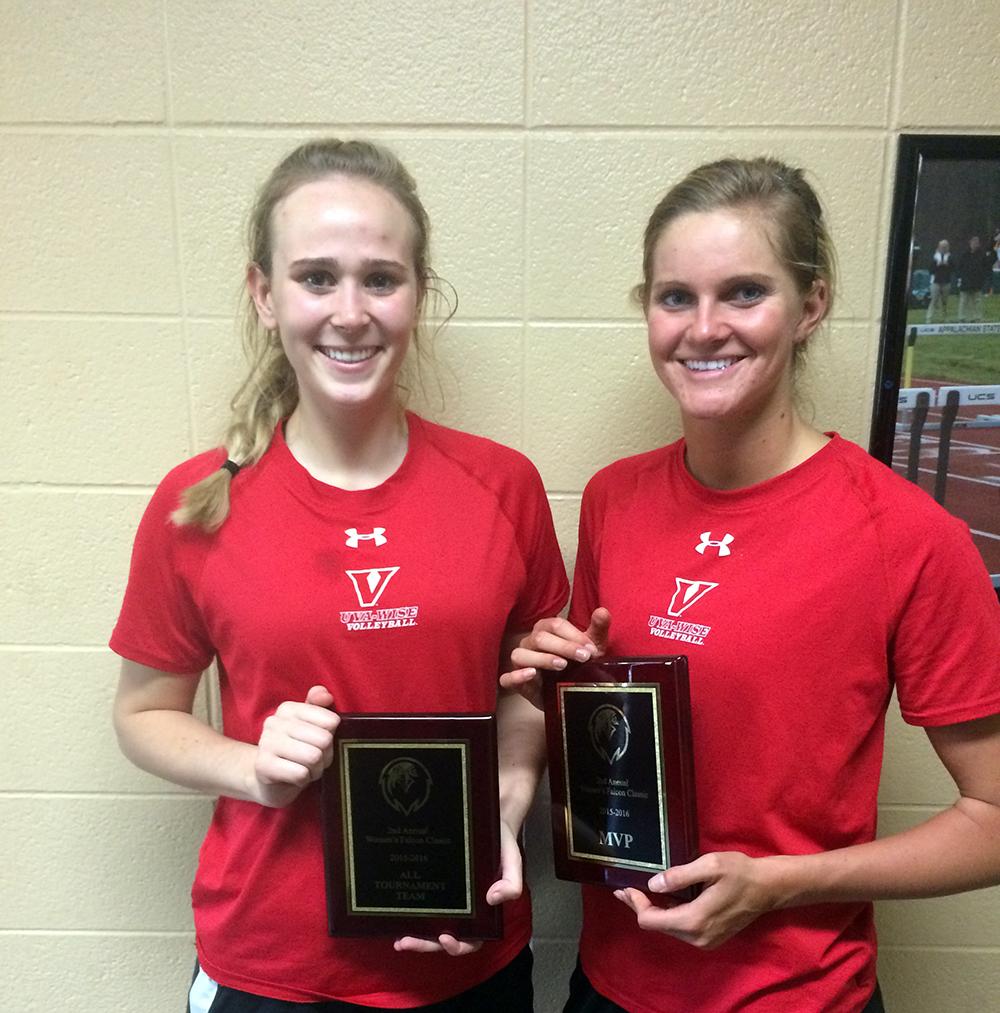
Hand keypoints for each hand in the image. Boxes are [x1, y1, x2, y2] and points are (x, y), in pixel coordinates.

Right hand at [250, 685, 338, 807]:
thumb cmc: (296, 750)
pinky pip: (301, 773)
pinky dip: (304, 780)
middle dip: (325, 756)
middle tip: (314, 760)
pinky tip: (294, 777)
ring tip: (305, 768)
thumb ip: (319, 707)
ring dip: (315, 769)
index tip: (319, 743)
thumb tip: (326, 696)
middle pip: (324, 740)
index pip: (330, 721)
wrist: (266, 780)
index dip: (332, 737)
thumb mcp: (310, 727)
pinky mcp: (263, 766)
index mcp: (288, 708)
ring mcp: (266, 743)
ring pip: (313, 757)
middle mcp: (274, 722)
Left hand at [393, 820, 522, 955]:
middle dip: (425, 945)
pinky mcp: (436, 887)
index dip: (458, 946)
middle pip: (444, 939)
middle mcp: (464, 912)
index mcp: (483, 913)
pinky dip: (412, 914)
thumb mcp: (512, 862)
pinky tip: (397, 913)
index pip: (472, 940)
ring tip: (399, 939)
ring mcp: (449, 901)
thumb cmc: (502, 846)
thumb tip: (493, 899)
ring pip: (431, 928)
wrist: (490, 822)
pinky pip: (425, 906)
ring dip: (416, 937)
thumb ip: (511, 882)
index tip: (445, 937)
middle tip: (407, 942)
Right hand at [499, 608, 611, 708]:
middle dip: (564, 647)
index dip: (573, 635)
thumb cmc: (578, 664)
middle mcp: (530, 642)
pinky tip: (531, 675)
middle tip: (583, 658)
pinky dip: (516, 676)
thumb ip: (598, 629)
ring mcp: (521, 662)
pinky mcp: (517, 683)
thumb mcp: (592, 648)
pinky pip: (507, 678)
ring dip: (542, 659)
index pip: (555, 625)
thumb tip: (603, 611)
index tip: (591, 649)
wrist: (570, 692)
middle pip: (540, 638)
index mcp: (546, 629)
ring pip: (521, 654)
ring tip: (562, 666)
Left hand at [614, 851, 779, 949]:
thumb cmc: (740, 872)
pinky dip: (668, 915)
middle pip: (657, 926)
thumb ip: (680, 875)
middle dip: (640, 907)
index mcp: (694, 920)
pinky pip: (681, 928)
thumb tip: (653, 884)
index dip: (635, 904)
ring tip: (639, 892)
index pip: (651, 920)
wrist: (769, 888)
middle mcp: (698, 937)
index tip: (624, 888)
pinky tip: (663, 899)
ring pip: (669, 928)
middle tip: (624, 889)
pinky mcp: (711, 938)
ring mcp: (706, 940)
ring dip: (654, 911)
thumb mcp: (709, 865)